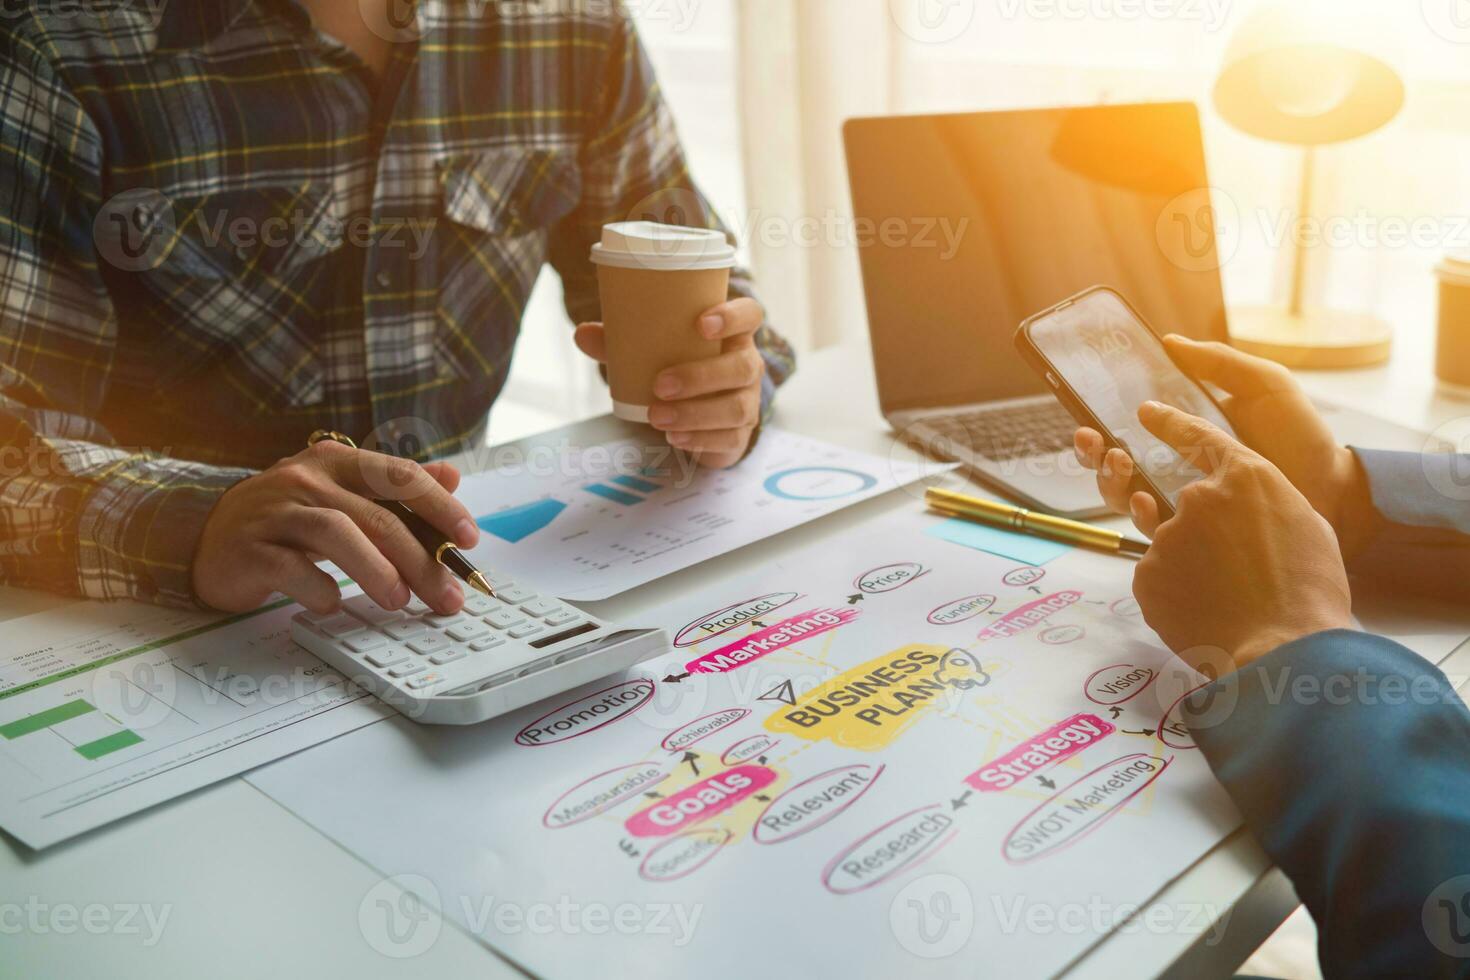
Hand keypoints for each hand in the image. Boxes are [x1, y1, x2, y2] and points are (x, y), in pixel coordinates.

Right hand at [192, 441, 479, 615]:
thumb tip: (452, 475)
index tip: (469, 539)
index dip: (439, 506)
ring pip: (336, 533)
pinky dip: (318, 588)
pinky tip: (334, 605)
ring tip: (398, 600)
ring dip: (375, 570)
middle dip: (420, 559)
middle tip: (446, 594)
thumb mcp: (342, 494)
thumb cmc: (286, 519)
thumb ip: (395, 487)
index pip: (400, 476)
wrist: (205, 537)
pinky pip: (290, 568)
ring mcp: (276, 512)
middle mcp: (307, 479)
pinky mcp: (249, 548)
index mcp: (338, 462)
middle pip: (376, 515)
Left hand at [576, 297, 765, 468]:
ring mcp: (748, 401)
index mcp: (732, 334)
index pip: (749, 315)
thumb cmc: (677, 369)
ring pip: (736, 406)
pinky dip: (699, 438)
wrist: (697, 416)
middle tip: (659, 385)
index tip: (701, 323)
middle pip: (743, 366)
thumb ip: (620, 342)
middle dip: (701, 376)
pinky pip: (729, 438)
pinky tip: (675, 437)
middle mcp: (748, 365)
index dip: (732, 316)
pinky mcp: (740, 434)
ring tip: (656, 417)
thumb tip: (582, 334)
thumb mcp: (652, 353)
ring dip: (695, 413)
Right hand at [1074, 336, 1373, 552]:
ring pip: (1122, 495)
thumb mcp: (1264, 385)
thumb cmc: (1301, 437)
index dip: (1101, 418)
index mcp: (1185, 430)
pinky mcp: (1192, 534)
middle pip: (1113, 462)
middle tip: (1092, 440)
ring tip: (1120, 463)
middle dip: (1092, 452)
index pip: (1130, 425)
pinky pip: (1151, 529)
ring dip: (1109, 479)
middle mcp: (1174, 467)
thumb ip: (1219, 363)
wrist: (1334, 492)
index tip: (1087, 409)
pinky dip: (1139, 514)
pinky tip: (1145, 501)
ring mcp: (1181, 501)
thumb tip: (1169, 341)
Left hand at [1131, 402, 1353, 672]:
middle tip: (1241, 573)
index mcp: (1245, 477)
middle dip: (1209, 537)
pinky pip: (1158, 579)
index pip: (1198, 437)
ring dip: (1195, 568)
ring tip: (1233, 600)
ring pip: (1173, 547)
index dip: (1172, 424)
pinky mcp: (1145, 575)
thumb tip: (1245, 510)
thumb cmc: (1309, 591)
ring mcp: (1165, 536)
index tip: (1147, 412)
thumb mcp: (1306, 525)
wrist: (1284, 648)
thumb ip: (1264, 503)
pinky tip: (1208, 614)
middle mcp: (1196, 498)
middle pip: (1190, 508)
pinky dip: (1178, 595)